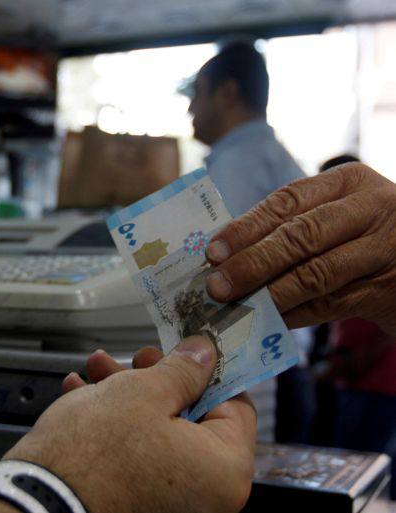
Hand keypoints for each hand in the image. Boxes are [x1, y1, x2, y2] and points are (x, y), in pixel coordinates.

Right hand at [0, 337, 255, 512]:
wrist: (39, 498)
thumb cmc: (93, 453)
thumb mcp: (143, 391)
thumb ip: (184, 370)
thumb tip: (205, 355)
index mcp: (224, 470)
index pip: (236, 407)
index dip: (208, 371)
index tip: (185, 351)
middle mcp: (207, 497)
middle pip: (192, 419)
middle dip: (156, 380)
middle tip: (134, 358)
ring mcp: (172, 505)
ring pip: (160, 434)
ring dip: (129, 396)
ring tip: (97, 370)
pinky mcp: (139, 505)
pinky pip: (139, 457)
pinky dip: (117, 427)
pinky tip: (84, 396)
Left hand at [203, 163, 395, 334]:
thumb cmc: (365, 235)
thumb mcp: (336, 215)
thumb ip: (292, 225)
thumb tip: (223, 253)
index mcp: (349, 183)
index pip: (288, 201)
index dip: (247, 227)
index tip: (212, 251)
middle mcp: (372, 210)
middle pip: (301, 236)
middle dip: (253, 263)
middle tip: (217, 285)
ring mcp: (387, 250)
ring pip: (316, 274)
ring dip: (270, 294)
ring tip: (236, 306)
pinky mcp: (390, 291)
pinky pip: (331, 305)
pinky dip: (293, 314)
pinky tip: (267, 321)